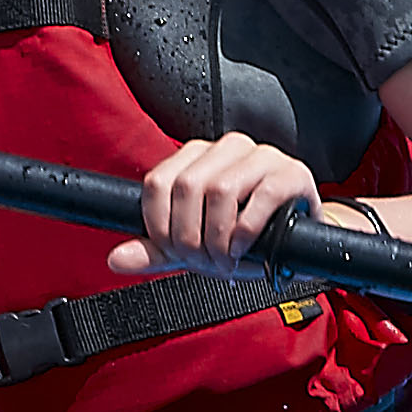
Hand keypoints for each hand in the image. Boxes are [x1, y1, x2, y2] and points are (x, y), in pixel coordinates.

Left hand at [108, 132, 325, 278]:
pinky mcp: (292, 172)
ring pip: (220, 190)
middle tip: (205, 263)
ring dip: (219, 238)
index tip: (173, 251)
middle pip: (186, 188)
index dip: (159, 224)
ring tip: (226, 261)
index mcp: (197, 157)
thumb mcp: (193, 245)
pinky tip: (245, 249)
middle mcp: (227, 148)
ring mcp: (262, 156)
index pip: (157, 182)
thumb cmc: (243, 238)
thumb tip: (116, 259)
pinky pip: (262, 195)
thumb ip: (156, 250)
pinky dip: (247, 230)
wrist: (296, 244)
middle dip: (190, 238)